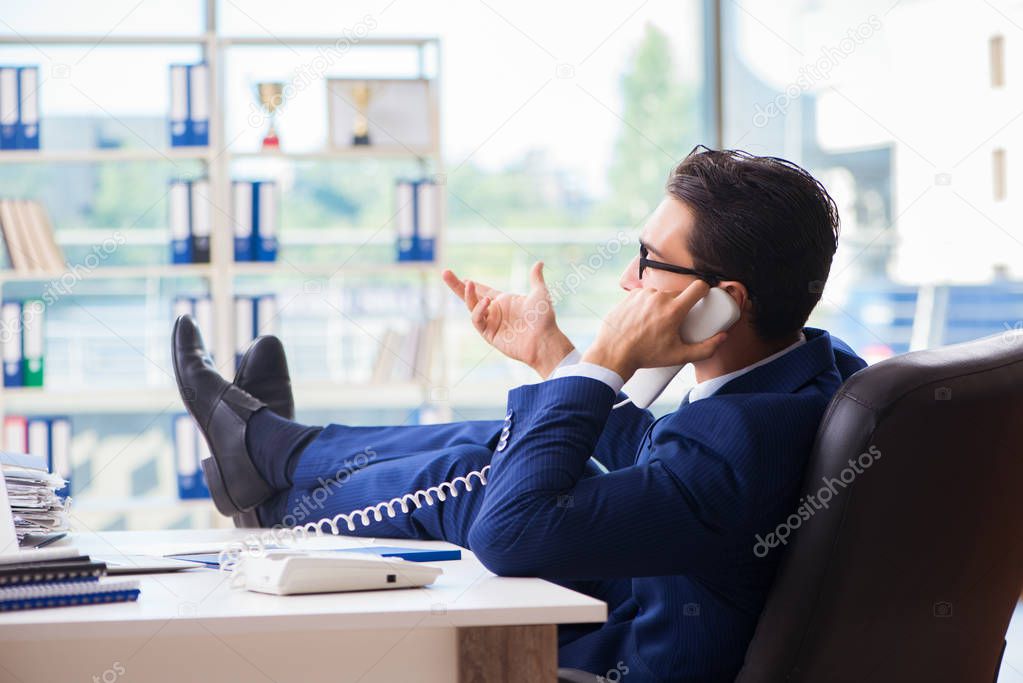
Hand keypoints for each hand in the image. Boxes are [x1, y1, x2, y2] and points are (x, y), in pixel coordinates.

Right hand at [442, 262, 574, 377]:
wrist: (544, 340)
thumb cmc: (544, 319)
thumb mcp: (540, 293)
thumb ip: (535, 278)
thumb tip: (539, 262)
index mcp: (504, 301)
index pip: (483, 290)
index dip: (473, 285)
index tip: (463, 278)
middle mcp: (495, 311)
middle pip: (470, 297)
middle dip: (457, 286)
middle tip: (445, 272)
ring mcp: (491, 323)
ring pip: (471, 307)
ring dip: (468, 295)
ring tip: (468, 283)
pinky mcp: (488, 334)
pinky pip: (477, 320)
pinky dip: (478, 310)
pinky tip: (486, 302)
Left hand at [582, 280, 727, 381]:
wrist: (614, 353)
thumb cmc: (646, 356)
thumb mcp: (679, 356)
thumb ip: (706, 349)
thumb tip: (723, 337)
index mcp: (673, 310)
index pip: (698, 286)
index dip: (705, 289)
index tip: (704, 296)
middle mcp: (659, 297)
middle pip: (679, 294)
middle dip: (681, 305)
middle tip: (676, 321)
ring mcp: (643, 294)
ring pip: (661, 295)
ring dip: (663, 304)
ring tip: (657, 323)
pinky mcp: (631, 295)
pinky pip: (646, 295)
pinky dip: (648, 304)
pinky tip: (644, 317)